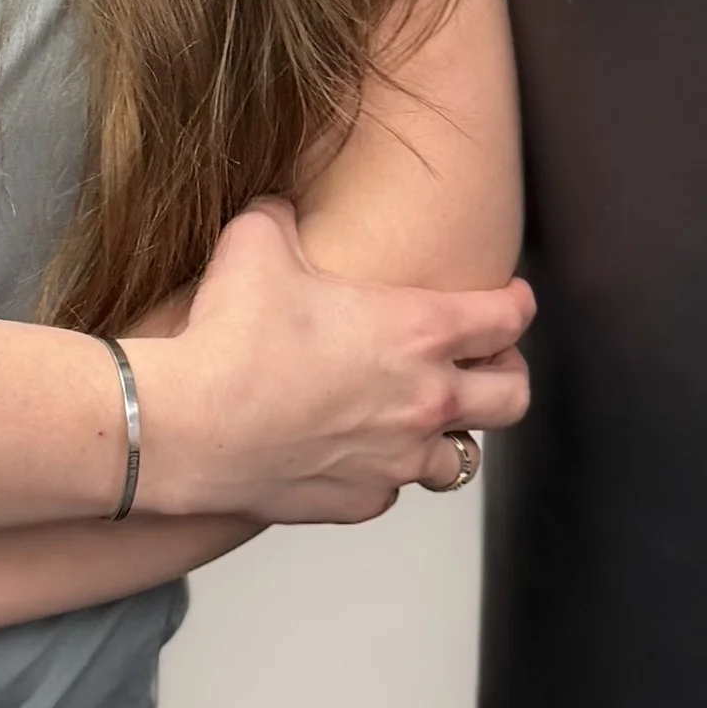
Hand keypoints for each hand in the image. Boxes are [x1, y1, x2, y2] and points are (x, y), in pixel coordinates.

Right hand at [128, 198, 531, 527]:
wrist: (190, 427)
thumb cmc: (229, 338)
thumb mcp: (255, 244)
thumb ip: (280, 218)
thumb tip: (277, 208)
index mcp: (420, 329)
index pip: (507, 318)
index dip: (516, 304)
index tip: (511, 298)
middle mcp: (426, 398)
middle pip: (512, 396)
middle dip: (508, 374)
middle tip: (487, 362)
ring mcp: (399, 458)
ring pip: (464, 458)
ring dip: (452, 434)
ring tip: (424, 417)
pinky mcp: (363, 499)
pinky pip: (394, 488)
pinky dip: (386, 470)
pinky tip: (359, 452)